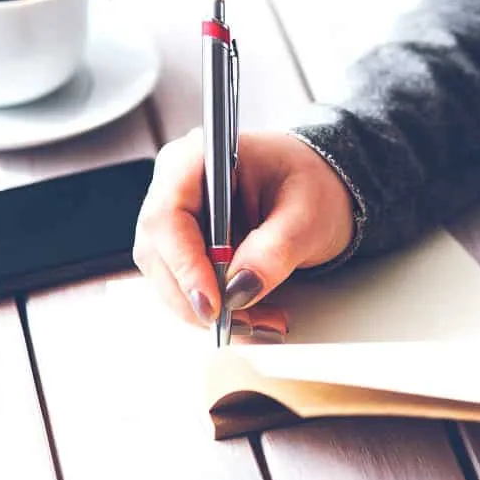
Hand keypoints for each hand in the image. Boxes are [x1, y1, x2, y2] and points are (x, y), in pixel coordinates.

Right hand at [132, 129, 354, 331]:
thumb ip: (275, 249)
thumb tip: (240, 288)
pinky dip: (218, 309)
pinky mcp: (185, 248)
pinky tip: (252, 316)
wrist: (319, 189)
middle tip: (246, 322)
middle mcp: (176, 187)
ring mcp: (176, 219)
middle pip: (160, 254)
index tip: (213, 302)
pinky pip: (186, 287)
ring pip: (169, 279)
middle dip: (200, 298)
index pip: (168, 215)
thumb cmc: (311, 183)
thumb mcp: (307, 214)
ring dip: (211, 310)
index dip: (184, 264)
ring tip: (261, 321)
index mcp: (197, 158)